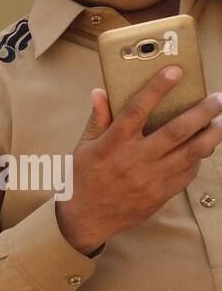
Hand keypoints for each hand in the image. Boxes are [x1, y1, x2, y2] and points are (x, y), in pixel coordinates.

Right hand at [57, 69, 221, 254]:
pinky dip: (198, 158)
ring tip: (221, 120)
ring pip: (191, 152)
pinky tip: (203, 147)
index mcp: (112, 144)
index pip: (136, 110)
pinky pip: (188, 172)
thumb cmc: (83, 179)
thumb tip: (100, 92)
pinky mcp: (160, 194)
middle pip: (176, 131)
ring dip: (212, 134)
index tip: (175, 71)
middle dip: (202, 112)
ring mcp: (150, 179)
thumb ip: (98, 119)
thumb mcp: (83, 148)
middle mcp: (134, 160)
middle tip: (217, 98)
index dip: (156, 89)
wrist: (86, 219)